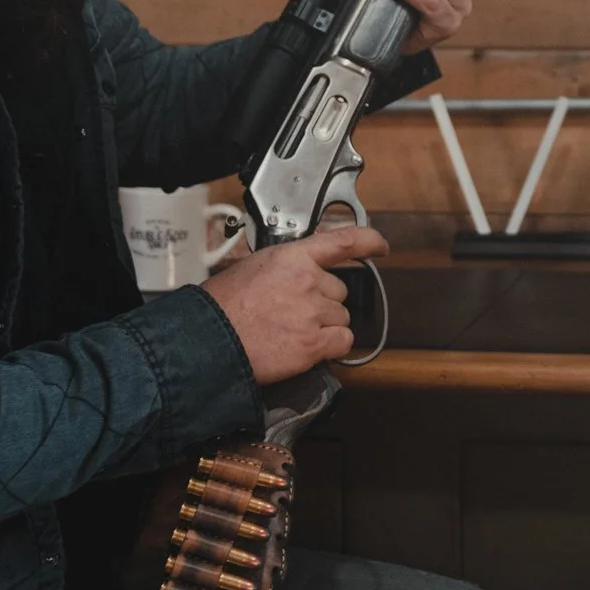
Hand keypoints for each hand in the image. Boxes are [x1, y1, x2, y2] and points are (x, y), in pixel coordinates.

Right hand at [200, 224, 388, 381]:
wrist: (208, 341)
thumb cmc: (221, 308)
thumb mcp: (251, 268)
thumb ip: (284, 268)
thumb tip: (297, 275)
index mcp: (291, 257)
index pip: (341, 241)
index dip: (368, 241)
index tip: (380, 246)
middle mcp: (307, 281)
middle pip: (339, 291)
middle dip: (322, 303)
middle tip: (292, 314)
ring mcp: (313, 312)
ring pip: (341, 318)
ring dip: (324, 326)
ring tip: (290, 332)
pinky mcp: (314, 343)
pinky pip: (342, 342)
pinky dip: (331, 347)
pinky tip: (307, 348)